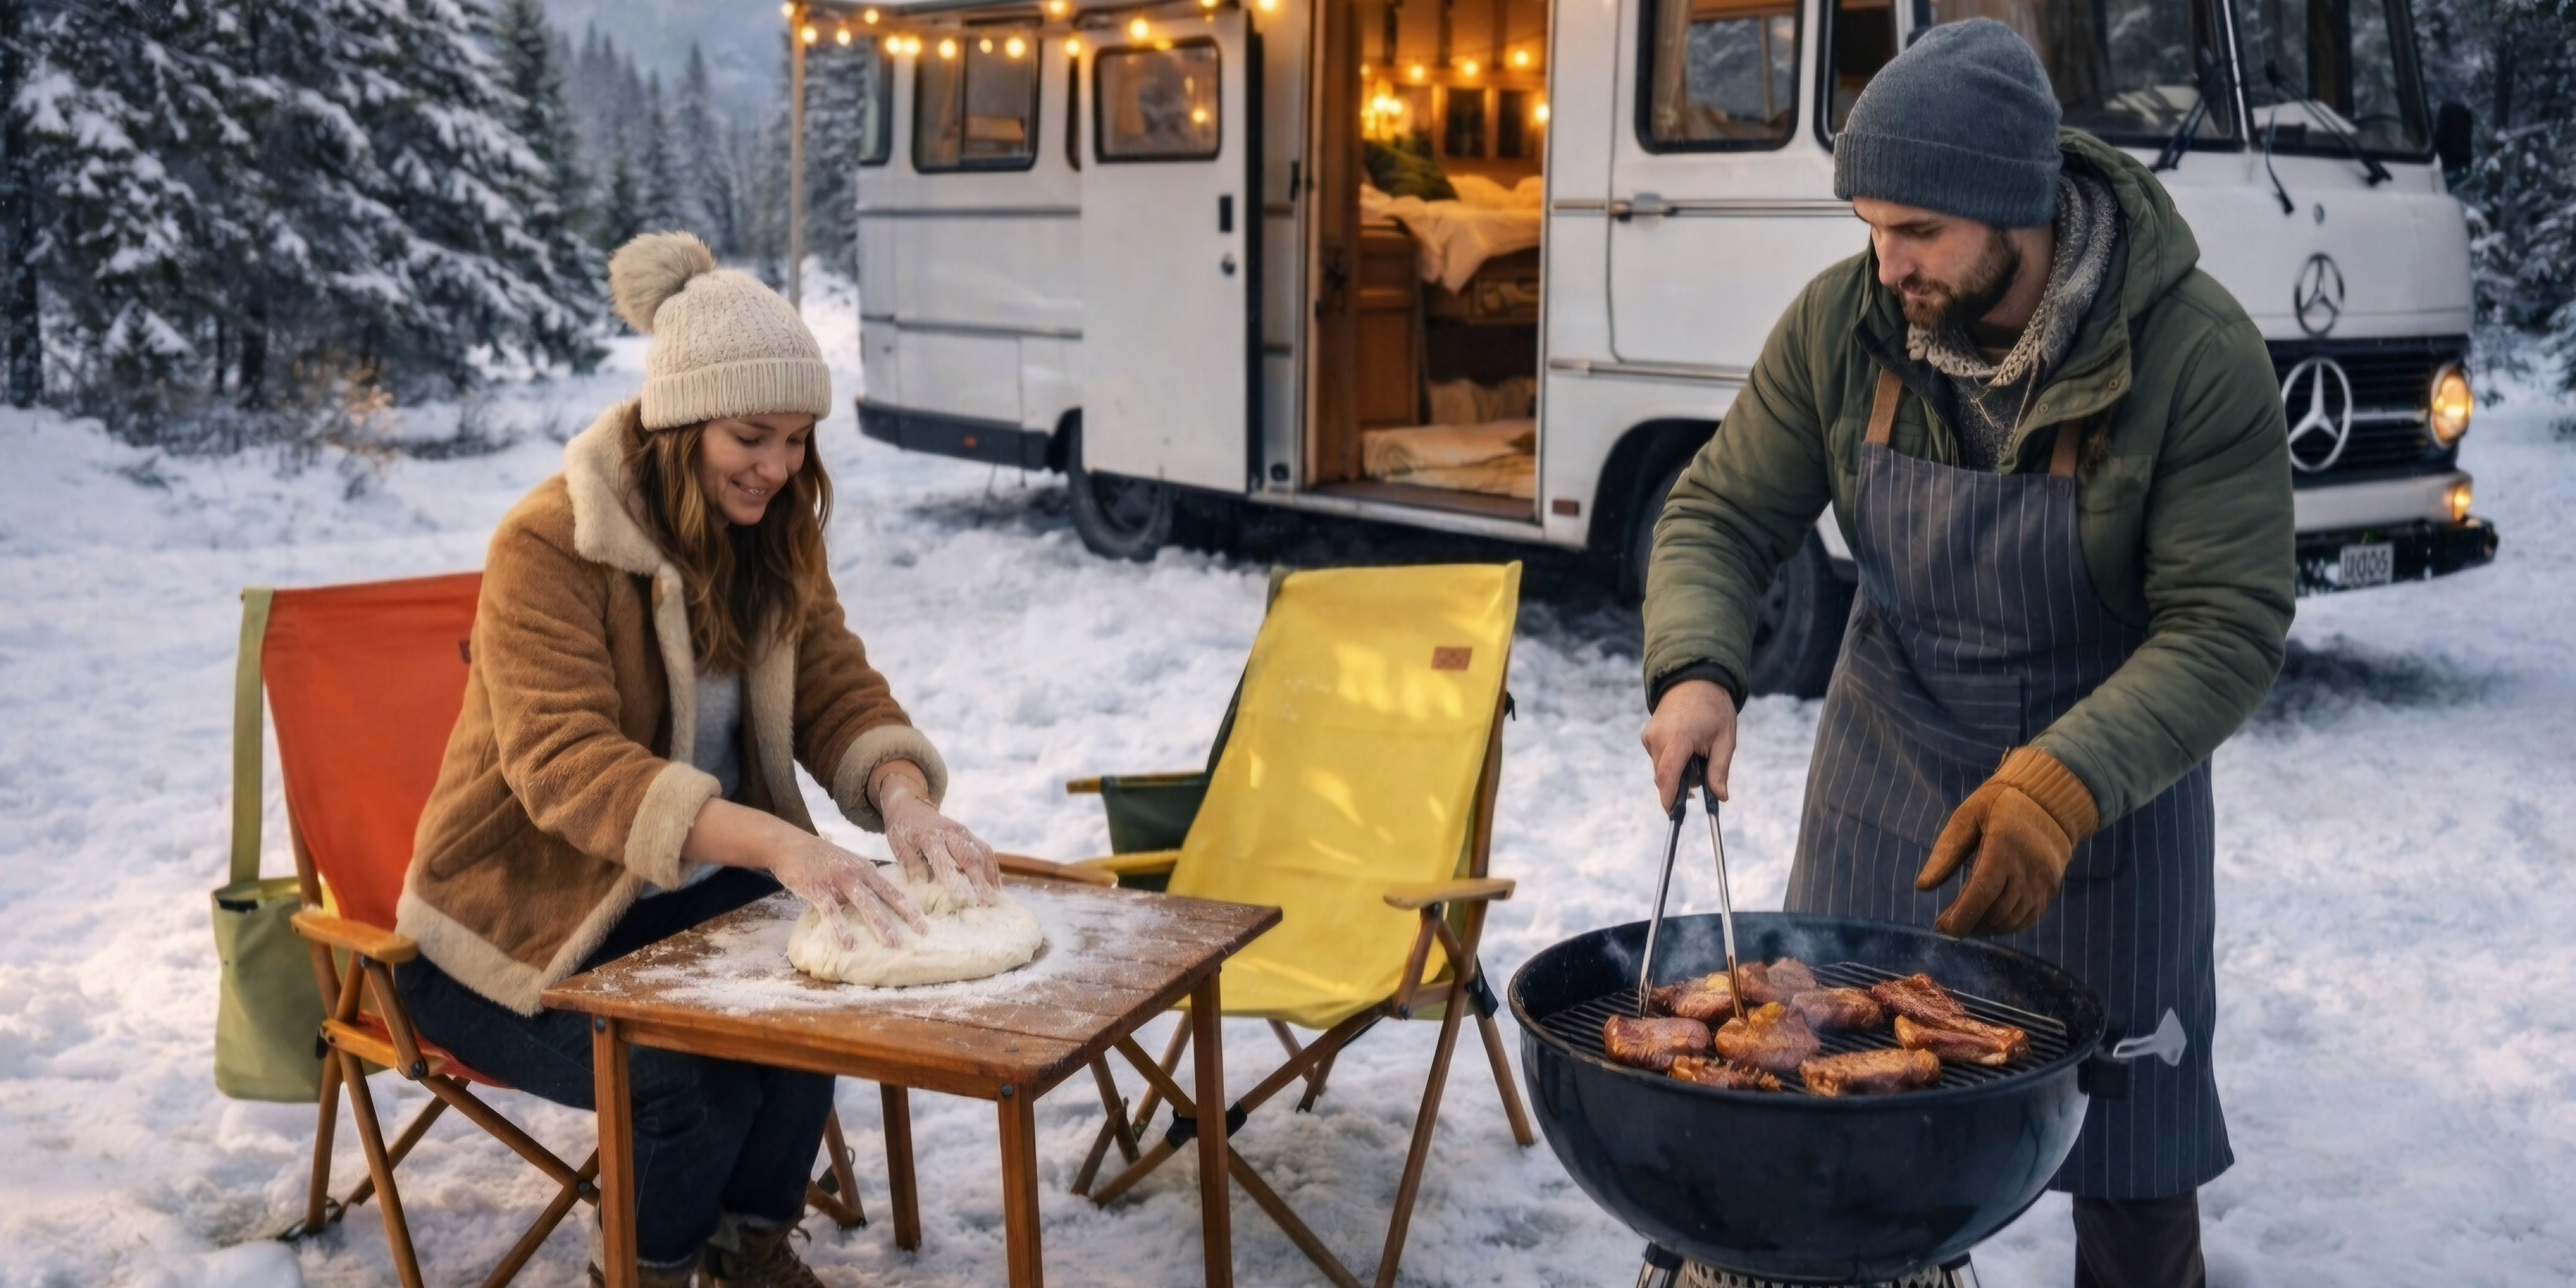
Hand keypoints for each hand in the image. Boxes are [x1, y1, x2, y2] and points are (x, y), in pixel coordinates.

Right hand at [771, 833, 929, 948]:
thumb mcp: (848, 865)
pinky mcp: (817, 889)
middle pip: (886, 895)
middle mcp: (857, 873)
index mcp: (866, 869)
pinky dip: (840, 927)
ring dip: (880, 923)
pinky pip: (831, 911)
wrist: (789, 845)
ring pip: (864, 903)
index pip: (893, 889)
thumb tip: (880, 904)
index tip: (927, 921)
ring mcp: (838, 880)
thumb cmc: (821, 860)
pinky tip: (848, 943)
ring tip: (892, 943)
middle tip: (923, 931)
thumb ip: (863, 881)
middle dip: (906, 913)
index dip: (911, 904)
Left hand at [879, 776, 1000, 905]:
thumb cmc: (904, 831)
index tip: (963, 900)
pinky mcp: (970, 834)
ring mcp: (964, 832)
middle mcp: (951, 833)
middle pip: (969, 858)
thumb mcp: (900, 847)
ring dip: (988, 877)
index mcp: (929, 837)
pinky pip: (986, 851)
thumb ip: (911, 865)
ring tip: (993, 898)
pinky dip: (993, 869)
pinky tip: (995, 886)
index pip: (945, 862)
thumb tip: (920, 885)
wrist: (912, 805)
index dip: (955, 882)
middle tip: (985, 902)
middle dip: (979, 882)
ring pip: (981, 855)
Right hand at [1642, 679, 1737, 810]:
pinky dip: (1671, 762)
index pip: (1668, 775)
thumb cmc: (1714, 709)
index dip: (1669, 798)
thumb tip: (1720, 797)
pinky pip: (1657, 758)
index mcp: (1678, 737)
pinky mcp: (1647, 735)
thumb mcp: (1725, 740)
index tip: (1673, 814)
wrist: (1695, 680)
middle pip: (1663, 776)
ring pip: (1660, 769)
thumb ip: (1719, 770)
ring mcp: (1650, 735)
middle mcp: (1658, 737)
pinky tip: (1685, 750)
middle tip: (1701, 779)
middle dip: (1679, 785)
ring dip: (1676, 773)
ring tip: (1696, 757)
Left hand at [1915, 747, 2098, 935]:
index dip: (1961, 916)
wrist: (2049, 803)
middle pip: (1995, 912)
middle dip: (1968, 923)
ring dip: (1984, 927)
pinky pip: (2026, 919)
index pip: (1982, 892)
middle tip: (1945, 923)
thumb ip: (1946, 852)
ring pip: (2010, 920)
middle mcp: (2027, 869)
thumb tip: (1922, 887)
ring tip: (1963, 920)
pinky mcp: (2049, 890)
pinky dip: (2004, 925)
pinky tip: (1986, 919)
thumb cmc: (1999, 806)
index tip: (1941, 928)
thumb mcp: (1967, 816)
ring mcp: (2042, 883)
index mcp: (2004, 848)